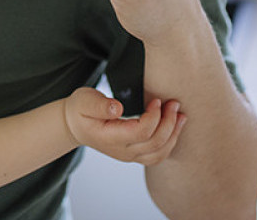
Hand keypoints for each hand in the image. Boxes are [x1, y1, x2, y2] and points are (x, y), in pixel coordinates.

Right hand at [63, 87, 184, 165]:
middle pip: (155, 143)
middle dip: (169, 122)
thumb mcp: (84, 100)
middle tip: (174, 103)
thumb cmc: (80, 109)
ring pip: (160, 154)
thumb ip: (99, 105)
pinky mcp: (135, 154)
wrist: (75, 126)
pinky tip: (174, 127)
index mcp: (110, 138)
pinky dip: (170, 142)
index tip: (157, 100)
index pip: (142, 132)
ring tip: (181, 116)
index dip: (154, 116)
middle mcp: (122, 151)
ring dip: (174, 135)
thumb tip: (118, 108)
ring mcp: (129, 155)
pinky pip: (158, 155)